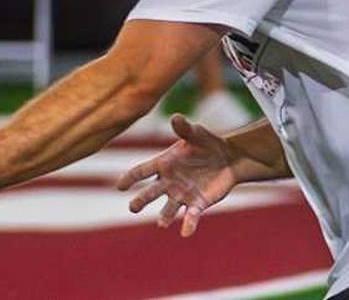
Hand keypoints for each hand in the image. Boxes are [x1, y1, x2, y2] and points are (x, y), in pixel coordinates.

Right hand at [115, 114, 238, 236]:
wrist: (228, 158)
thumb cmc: (208, 143)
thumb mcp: (197, 134)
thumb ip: (185, 128)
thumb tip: (176, 117)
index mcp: (164, 164)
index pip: (142, 171)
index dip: (130, 177)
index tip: (120, 185)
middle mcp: (169, 182)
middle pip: (150, 193)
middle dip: (141, 200)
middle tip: (133, 208)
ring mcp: (181, 195)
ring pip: (168, 209)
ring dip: (165, 216)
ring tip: (162, 223)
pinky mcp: (197, 204)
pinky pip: (190, 216)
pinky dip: (188, 224)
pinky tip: (186, 232)